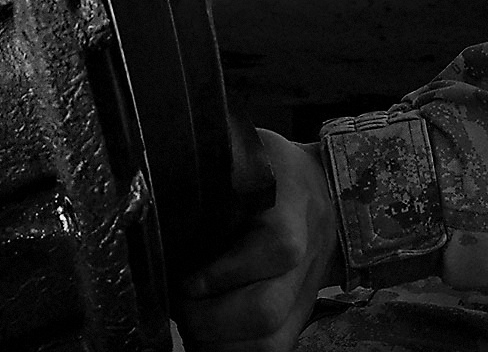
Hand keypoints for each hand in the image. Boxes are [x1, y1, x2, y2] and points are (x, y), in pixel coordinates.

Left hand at [177, 130, 339, 351]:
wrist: (328, 189)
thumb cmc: (274, 171)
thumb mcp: (247, 155)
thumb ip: (215, 173)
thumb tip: (159, 194)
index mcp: (292, 206)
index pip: (279, 246)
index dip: (226, 271)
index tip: (187, 279)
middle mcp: (306, 255)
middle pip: (267, 309)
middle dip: (208, 318)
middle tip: (180, 303)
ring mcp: (305, 291)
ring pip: (271, 342)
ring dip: (219, 344)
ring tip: (193, 324)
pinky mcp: (301, 315)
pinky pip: (274, 349)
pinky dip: (234, 351)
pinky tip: (210, 338)